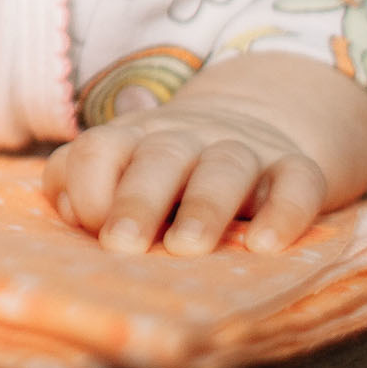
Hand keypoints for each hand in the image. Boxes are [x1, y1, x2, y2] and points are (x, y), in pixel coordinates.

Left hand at [44, 51, 366, 255]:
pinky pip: (297, 182)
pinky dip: (285, 211)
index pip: (100, 148)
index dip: (88, 183)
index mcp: (134, 139)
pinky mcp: (294, 168)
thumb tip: (69, 210)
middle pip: (160, 157)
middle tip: (120, 245)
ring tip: (187, 248)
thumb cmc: (167, 168)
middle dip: (137, 200)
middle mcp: (187, 138)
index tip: (88, 223)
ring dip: (204, 207)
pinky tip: (267, 246)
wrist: (257, 119)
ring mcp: (243, 150)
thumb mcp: (121, 166)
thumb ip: (79, 183)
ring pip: (225, 167)